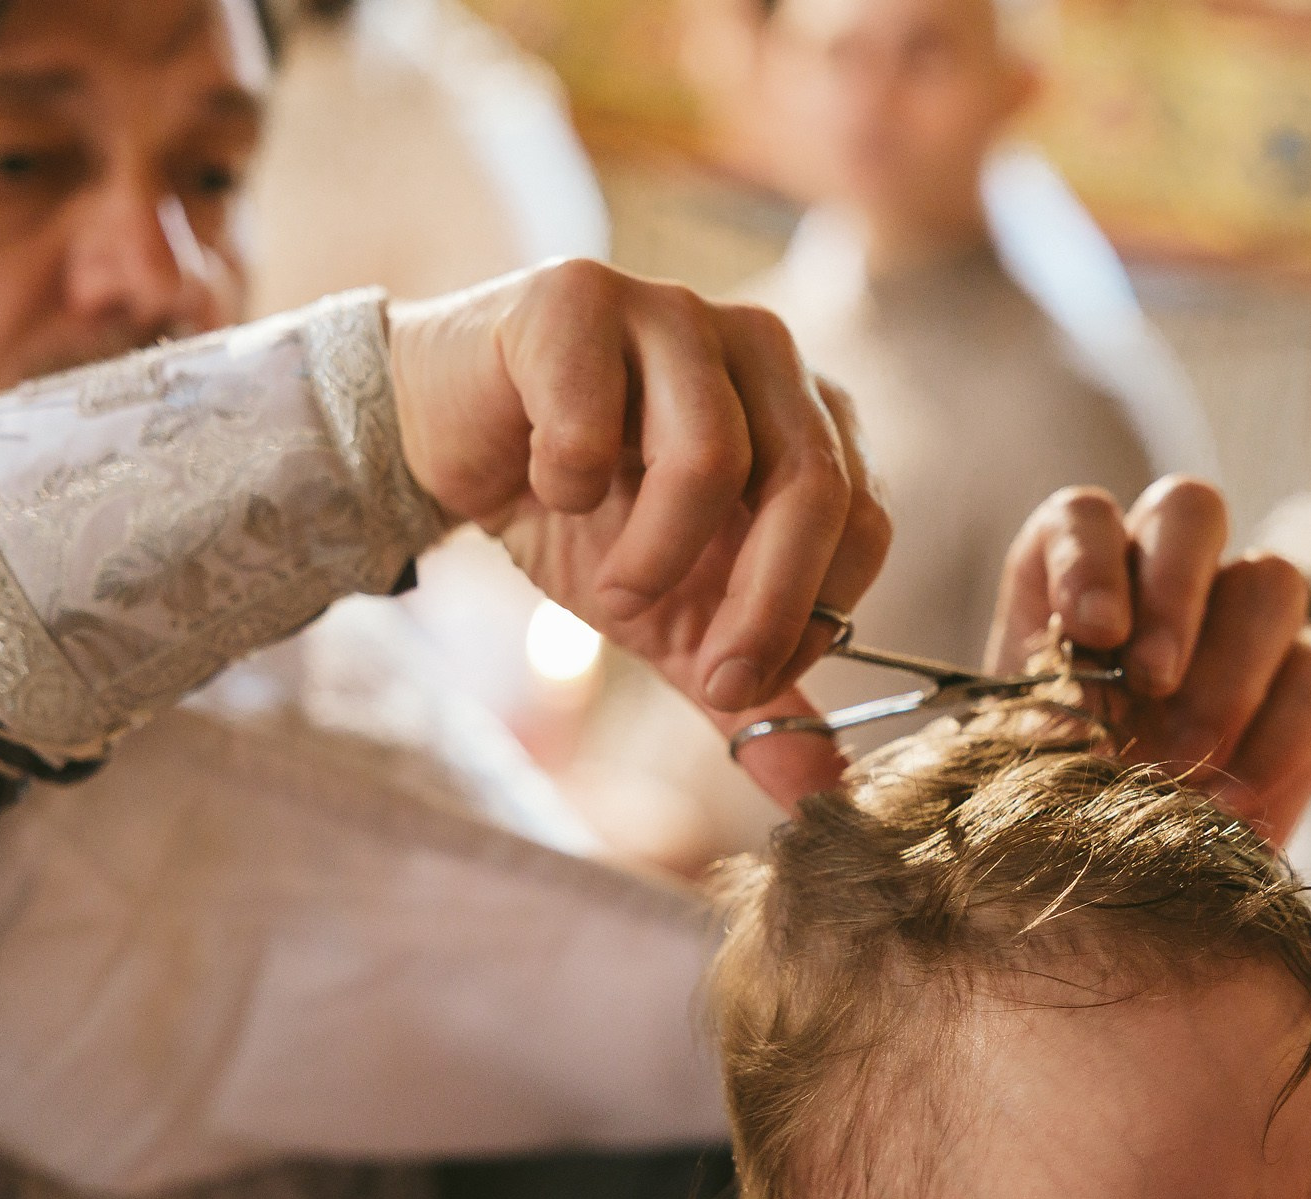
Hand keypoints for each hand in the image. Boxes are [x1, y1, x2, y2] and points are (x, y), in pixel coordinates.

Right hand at [386, 260, 890, 807]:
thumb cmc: (579, 520)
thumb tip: (821, 792)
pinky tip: (541, 484)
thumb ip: (746, 689)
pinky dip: (567, 481)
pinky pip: (596, 417)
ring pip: (710, 453)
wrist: (447, 443)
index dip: (812, 615)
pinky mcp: (578, 294)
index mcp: (808, 415)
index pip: (863, 518)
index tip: (741, 681)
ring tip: (611, 594)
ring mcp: (672, 310)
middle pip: (812, 484)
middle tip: (709, 675)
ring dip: (656, 556)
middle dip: (763, 604)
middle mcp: (762, 348)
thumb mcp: (672, 622)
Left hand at [987, 478, 1310, 843]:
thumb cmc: (1057, 814)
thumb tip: (1072, 718)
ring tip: (1188, 755)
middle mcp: (1163, 580)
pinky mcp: (1306, 683)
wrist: (1123, 885)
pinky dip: (1279, 739)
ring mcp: (1246, 622)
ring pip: (1271, 580)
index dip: (1089, 556)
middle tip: (1151, 682)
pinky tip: (1233, 801)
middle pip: (1190, 510)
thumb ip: (1037, 721)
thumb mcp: (1021, 769)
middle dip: (1175, 590)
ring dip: (1229, 672)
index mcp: (1074, 582)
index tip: (1092, 630)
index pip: (1085, 516)